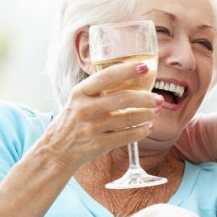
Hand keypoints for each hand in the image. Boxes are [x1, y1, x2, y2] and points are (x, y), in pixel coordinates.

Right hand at [36, 62, 163, 171]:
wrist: (57, 149)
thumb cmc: (74, 120)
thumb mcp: (79, 100)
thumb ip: (99, 90)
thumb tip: (132, 77)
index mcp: (80, 92)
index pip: (107, 76)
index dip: (127, 70)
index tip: (145, 67)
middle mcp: (85, 108)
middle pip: (123, 99)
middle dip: (146, 98)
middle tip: (160, 99)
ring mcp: (92, 127)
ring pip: (128, 119)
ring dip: (147, 115)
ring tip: (155, 112)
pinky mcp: (98, 144)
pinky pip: (127, 136)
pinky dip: (141, 131)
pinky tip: (148, 127)